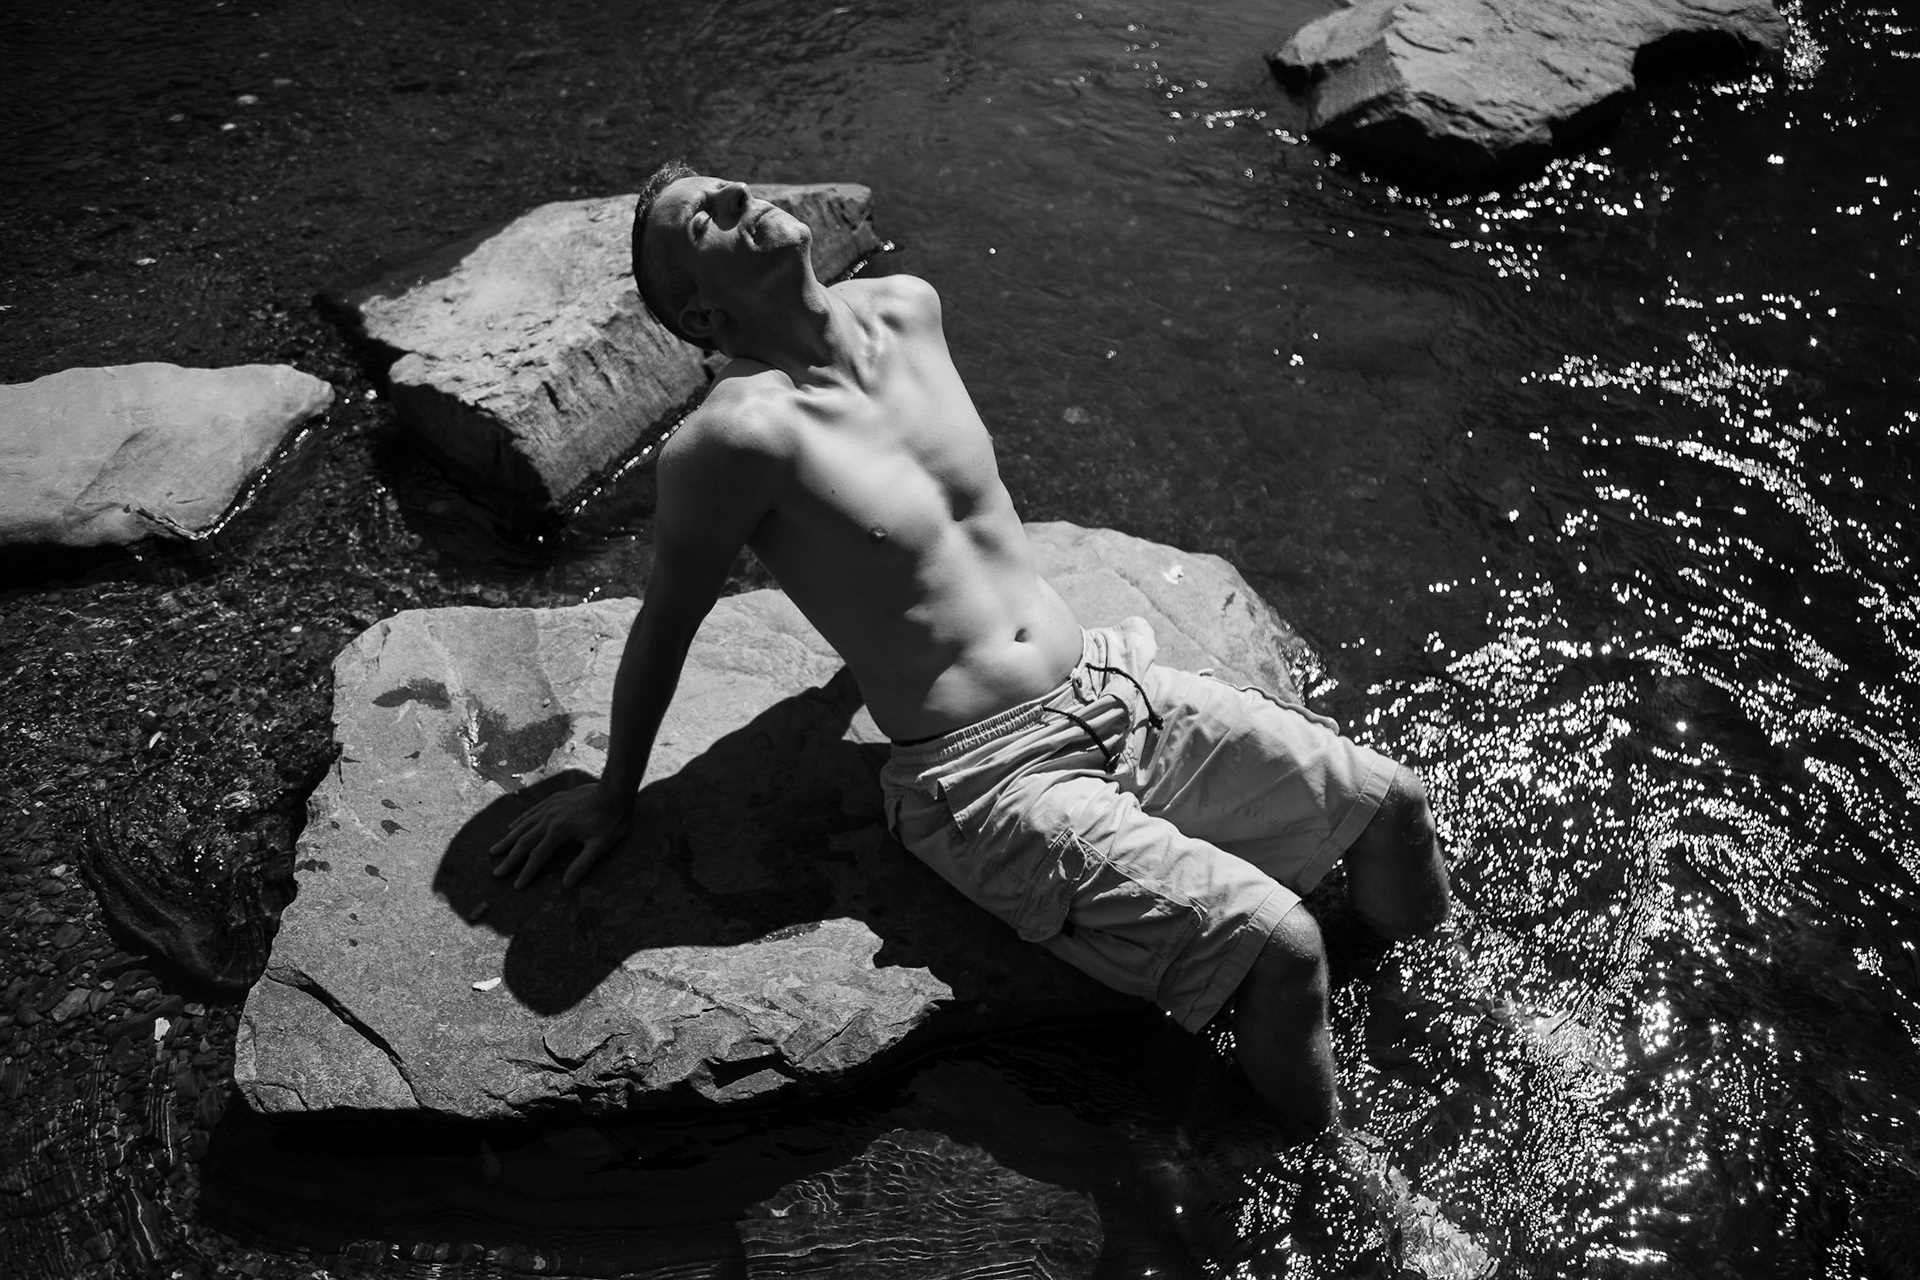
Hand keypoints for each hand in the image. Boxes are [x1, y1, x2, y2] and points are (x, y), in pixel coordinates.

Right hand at [488, 781, 632, 888]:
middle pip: (524, 842)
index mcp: (559, 831)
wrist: (615, 791)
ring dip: (508, 840)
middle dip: (510, 859)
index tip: (516, 886)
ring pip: (523, 826)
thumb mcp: (600, 846)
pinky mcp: (553, 800)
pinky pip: (531, 813)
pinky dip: (519, 821)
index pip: (538, 856)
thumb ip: (582, 865)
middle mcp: (549, 818)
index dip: (527, 872)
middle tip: (496, 873)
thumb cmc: (611, 820)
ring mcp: (549, 807)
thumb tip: (566, 885)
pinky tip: (511, 827)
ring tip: (493, 851)